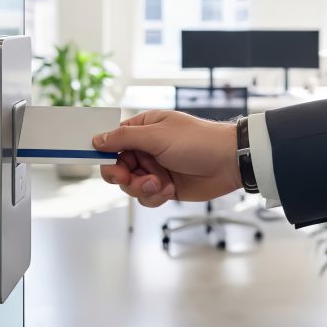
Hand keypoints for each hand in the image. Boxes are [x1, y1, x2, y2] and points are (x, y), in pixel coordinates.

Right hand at [92, 110, 241, 206]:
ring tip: (159, 183)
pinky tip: (169, 189)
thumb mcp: (157, 136)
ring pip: (130, 186)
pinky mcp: (164, 187)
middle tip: (127, 178)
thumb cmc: (197, 141)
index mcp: (143, 129)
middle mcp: (147, 149)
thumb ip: (125, 138)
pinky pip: (146, 197)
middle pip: (117, 167)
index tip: (101, 162)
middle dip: (122, 176)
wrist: (229, 163)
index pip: (113, 140)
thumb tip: (98, 139)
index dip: (105, 152)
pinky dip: (154, 196)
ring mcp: (155, 169)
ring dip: (141, 187)